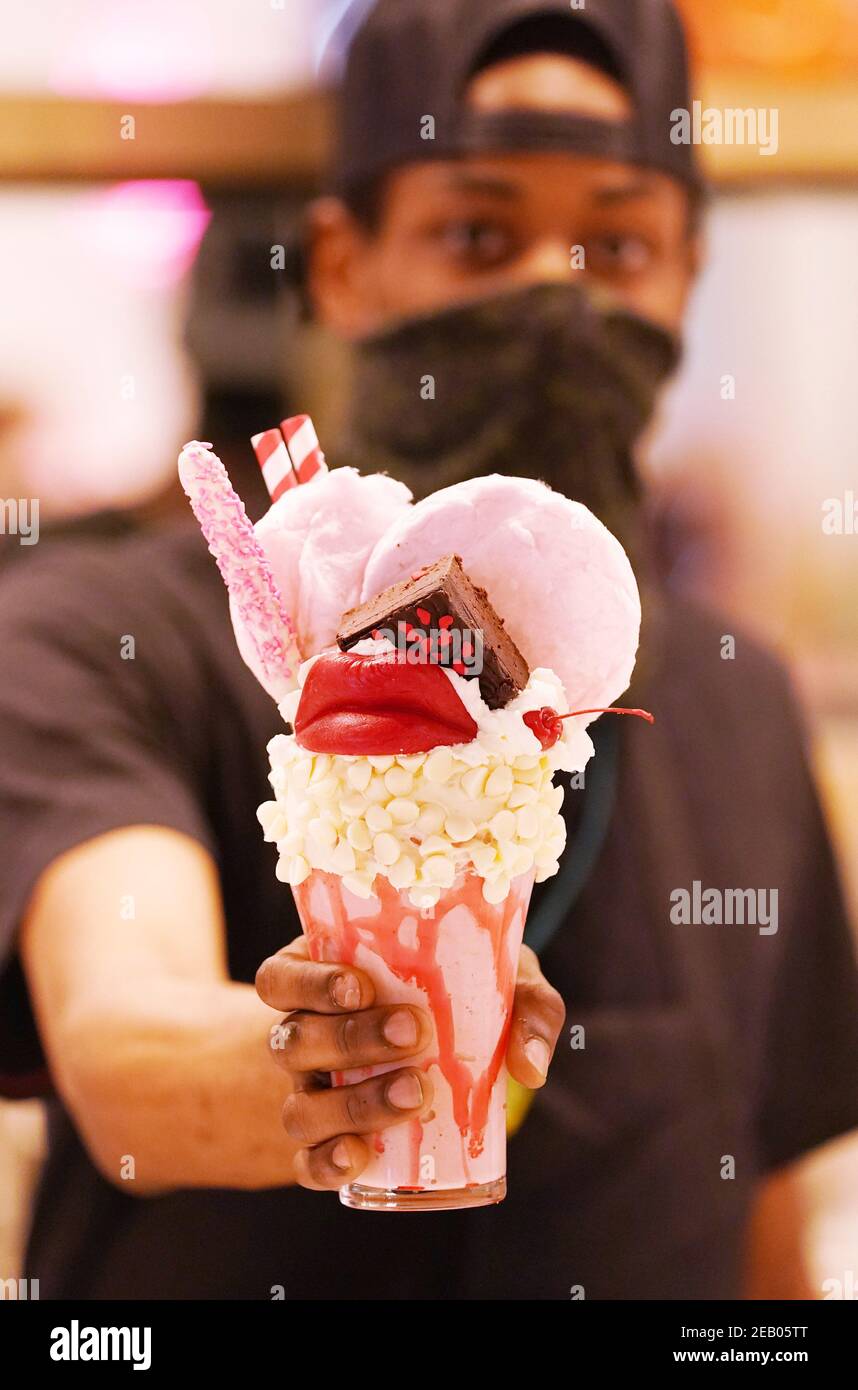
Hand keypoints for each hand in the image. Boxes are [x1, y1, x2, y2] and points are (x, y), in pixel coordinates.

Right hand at [255, 938, 564, 1190]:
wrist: (452, 1043)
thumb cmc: (466, 992)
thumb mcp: (499, 980)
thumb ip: (526, 1005)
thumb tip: (529, 1066)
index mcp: (325, 977)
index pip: (283, 976)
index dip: (311, 983)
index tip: (362, 987)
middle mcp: (306, 1033)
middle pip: (294, 1039)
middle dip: (351, 1039)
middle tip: (413, 1034)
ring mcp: (311, 1091)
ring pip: (300, 1104)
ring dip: (352, 1104)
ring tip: (413, 1095)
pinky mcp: (327, 1141)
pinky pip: (306, 1161)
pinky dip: (325, 1164)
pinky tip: (358, 1159)